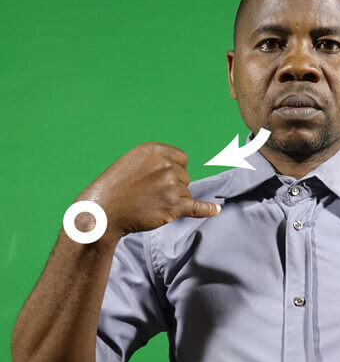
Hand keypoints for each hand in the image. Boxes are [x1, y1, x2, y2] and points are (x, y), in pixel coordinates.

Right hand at [74, 142, 220, 237]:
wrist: (102, 211)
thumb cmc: (115, 187)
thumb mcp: (134, 160)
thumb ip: (158, 160)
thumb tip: (182, 169)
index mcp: (156, 150)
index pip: (182, 159)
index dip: (173, 170)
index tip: (158, 179)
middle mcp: (165, 165)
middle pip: (184, 177)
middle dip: (171, 186)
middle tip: (148, 193)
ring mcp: (171, 186)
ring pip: (186, 193)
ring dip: (173, 200)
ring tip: (149, 203)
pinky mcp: (173, 207)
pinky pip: (196, 207)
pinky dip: (207, 209)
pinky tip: (216, 210)